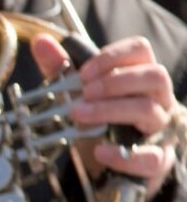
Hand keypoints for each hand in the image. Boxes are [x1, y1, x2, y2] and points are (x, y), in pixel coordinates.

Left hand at [31, 34, 177, 200]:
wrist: (108, 159)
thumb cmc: (99, 118)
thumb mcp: (78, 93)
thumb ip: (61, 68)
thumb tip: (40, 42)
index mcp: (140, 75)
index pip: (141, 50)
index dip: (112, 56)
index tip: (83, 72)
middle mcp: (157, 98)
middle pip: (154, 76)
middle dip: (114, 82)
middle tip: (83, 93)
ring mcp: (159, 127)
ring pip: (149, 110)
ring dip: (110, 110)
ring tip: (79, 114)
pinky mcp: (157, 158)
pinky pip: (151, 156)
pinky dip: (123, 154)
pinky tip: (99, 151)